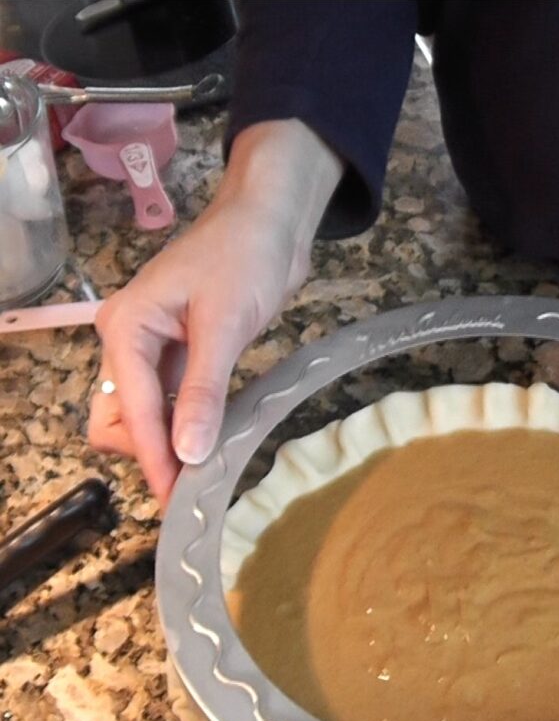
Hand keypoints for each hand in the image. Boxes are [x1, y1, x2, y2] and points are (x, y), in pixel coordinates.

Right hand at [88, 121, 341, 507]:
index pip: (134, 411)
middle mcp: (130, 340)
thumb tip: (187, 453)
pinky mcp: (185, 351)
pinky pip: (173, 400)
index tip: (177, 501)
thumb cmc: (244, 256)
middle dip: (151, 454)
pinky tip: (212, 444)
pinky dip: (187, 424)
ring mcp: (156, 347)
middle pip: (123, 419)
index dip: (154, 458)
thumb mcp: (224, 325)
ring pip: (147, 414)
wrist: (273, 219)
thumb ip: (203, 391)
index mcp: (126, 327)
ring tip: (206, 478)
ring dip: (169, 444)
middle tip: (195, 490)